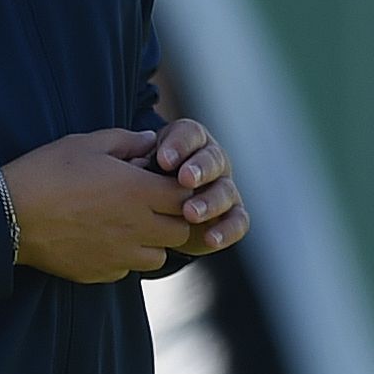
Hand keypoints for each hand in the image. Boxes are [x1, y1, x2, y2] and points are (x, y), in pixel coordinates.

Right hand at [0, 129, 197, 281]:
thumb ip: (126, 140)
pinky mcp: (101, 272)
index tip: (163, 182)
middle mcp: (136, 227)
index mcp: (138, 191)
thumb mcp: (86, 144)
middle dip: (173, 217)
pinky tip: (104, 241)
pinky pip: (128, 270)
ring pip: (159, 256)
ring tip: (129, 227)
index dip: (179, 188)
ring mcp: (120, 254)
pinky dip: (125, 258)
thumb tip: (151, 140)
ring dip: (153, 242)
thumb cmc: (47, 172)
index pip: (185, 196)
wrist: (9, 216)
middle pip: (180, 230)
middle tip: (151, 205)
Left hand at [139, 115, 245, 255]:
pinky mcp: (232, 216)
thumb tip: (135, 160)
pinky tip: (211, 239)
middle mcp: (212, 162)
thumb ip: (135, 156)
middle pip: (213, 160)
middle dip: (200, 169)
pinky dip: (227, 231)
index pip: (191, 134)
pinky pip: (238, 222)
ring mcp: (224, 188)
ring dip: (210, 202)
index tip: (164, 159)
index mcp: (190, 141)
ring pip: (225, 191)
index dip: (180, 145)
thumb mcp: (135, 162)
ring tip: (191, 214)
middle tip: (185, 180)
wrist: (157, 212)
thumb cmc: (145, 179)